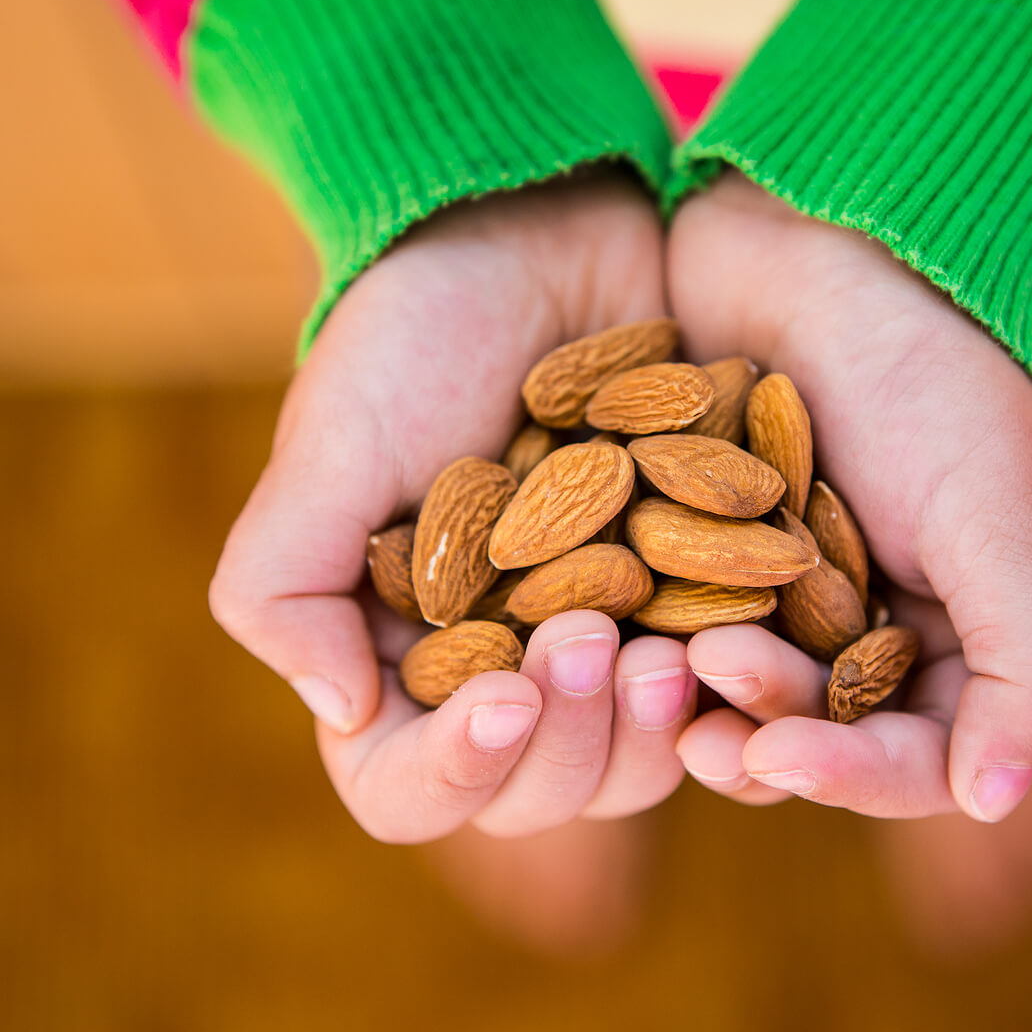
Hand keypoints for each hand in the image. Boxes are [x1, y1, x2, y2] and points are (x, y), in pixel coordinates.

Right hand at [209, 171, 697, 841]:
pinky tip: (743, 638)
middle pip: (533, 796)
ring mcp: (600, 646)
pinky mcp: (686, 604)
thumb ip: (288, 584)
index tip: (503, 696)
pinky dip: (724, 692)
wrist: (543, 236)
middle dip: (567, 742)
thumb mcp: (328, 446)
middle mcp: (498, 673)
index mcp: (396, 659)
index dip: (454, 772)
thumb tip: (341, 716)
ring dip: (648, 734)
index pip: (406, 788)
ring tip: (674, 653)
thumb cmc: (418, 334)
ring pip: (629, 769)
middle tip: (597, 640)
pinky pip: (714, 697)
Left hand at [666, 174, 1031, 822]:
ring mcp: (779, 584)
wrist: (826, 234)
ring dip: (699, 696)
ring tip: (655, 662)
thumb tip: (993, 802)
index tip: (777, 756)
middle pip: (816, 735)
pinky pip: (671, 619)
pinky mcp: (699, 540)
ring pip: (734, 692)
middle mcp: (870, 622)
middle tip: (710, 694)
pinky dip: (646, 638)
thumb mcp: (1004, 518)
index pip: (914, 758)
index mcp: (961, 632)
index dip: (851, 777)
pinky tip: (606, 634)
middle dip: (764, 731)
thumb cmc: (932, 372)